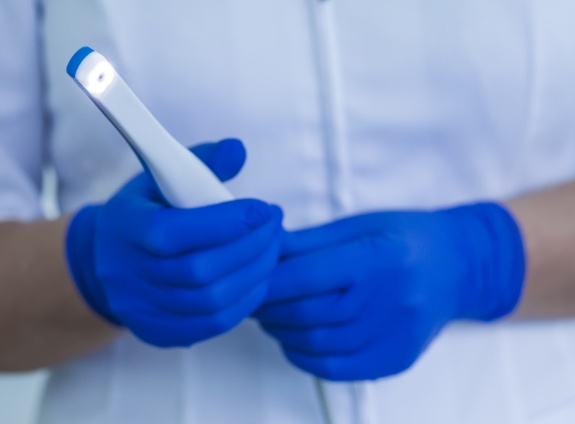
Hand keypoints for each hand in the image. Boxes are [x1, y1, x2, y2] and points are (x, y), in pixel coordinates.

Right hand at [66, 139, 283, 346]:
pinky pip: (213, 324)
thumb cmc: (145, 212)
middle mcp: (129, 275)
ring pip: (212, 301)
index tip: (263, 209)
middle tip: (275, 226)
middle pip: (201, 271)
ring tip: (273, 249)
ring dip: (255, 274)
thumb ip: (202, 161)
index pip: (177, 232)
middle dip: (251, 247)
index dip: (227, 222)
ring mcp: (143, 309)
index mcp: (126, 229)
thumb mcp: (161, 177)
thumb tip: (238, 150)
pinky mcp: (160, 332)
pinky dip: (245, 301)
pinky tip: (259, 277)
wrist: (107, 261)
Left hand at [255, 203, 524, 379]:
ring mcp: (395, 335)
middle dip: (268, 308)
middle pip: (307, 313)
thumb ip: (310, 242)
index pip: (307, 276)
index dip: (269, 281)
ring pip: (316, 344)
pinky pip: (336, 369)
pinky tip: (295, 340)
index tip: (248, 278)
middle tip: (253, 298)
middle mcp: (389, 300)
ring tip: (271, 316)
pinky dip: (305, 357)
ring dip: (282, 332)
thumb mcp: (359, 225)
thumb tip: (264, 249)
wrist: (457, 267)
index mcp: (378, 257)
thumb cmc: (405, 238)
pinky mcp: (395, 359)